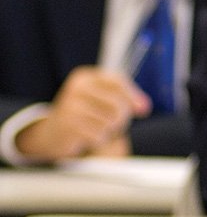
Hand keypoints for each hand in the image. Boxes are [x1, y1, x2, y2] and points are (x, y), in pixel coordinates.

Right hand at [15, 66, 150, 160]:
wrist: (52, 133)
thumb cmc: (85, 114)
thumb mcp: (103, 100)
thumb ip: (126, 99)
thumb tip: (144, 107)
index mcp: (85, 77)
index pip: (117, 81)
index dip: (133, 95)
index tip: (144, 110)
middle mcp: (76, 88)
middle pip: (118, 103)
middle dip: (122, 117)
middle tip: (113, 123)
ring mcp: (70, 106)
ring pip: (110, 121)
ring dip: (109, 129)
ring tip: (97, 128)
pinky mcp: (68, 125)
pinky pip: (99, 134)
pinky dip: (99, 138)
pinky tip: (88, 136)